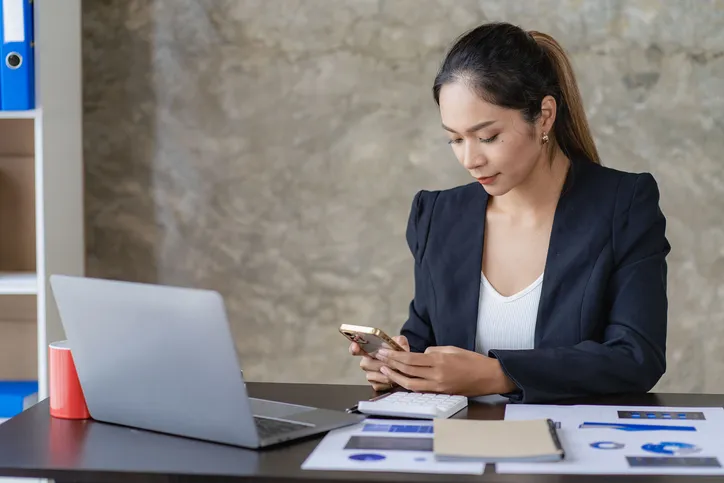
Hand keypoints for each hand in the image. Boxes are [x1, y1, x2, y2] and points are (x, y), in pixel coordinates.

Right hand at [349, 335, 409, 391]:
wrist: (406, 368)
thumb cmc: (400, 355)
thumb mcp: (401, 344)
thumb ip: (399, 341)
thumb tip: (399, 341)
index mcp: (369, 350)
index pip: (356, 349)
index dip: (354, 348)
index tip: (356, 346)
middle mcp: (366, 362)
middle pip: (367, 363)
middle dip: (382, 363)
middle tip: (394, 362)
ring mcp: (369, 374)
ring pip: (375, 375)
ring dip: (388, 373)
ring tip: (398, 370)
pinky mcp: (375, 385)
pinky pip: (379, 385)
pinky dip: (389, 382)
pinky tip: (395, 379)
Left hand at [374, 345, 516, 396]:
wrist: (489, 377)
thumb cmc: (472, 360)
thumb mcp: (452, 349)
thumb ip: (433, 351)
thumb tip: (420, 355)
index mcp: (439, 361)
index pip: (411, 359)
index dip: (395, 356)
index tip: (384, 352)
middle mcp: (437, 375)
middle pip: (408, 370)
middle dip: (391, 364)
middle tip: (379, 359)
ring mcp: (438, 386)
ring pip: (411, 384)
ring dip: (396, 377)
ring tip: (385, 371)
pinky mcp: (441, 394)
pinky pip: (421, 390)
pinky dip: (408, 385)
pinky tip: (400, 380)